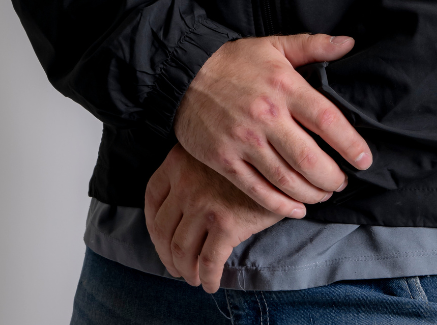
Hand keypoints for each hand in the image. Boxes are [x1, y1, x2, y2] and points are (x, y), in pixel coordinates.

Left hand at [145, 143, 285, 293]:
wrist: (284, 159)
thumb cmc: (249, 157)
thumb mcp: (212, 152)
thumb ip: (192, 171)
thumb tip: (177, 212)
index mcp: (178, 160)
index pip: (152, 198)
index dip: (152, 224)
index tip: (160, 239)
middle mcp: (186, 182)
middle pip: (162, 229)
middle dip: (167, 255)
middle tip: (176, 268)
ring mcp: (204, 203)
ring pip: (181, 250)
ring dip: (185, 270)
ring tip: (193, 278)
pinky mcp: (226, 224)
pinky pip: (209, 261)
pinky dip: (208, 278)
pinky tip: (211, 284)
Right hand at [174, 32, 371, 212]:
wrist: (185, 73)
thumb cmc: (235, 61)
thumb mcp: (274, 45)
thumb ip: (313, 45)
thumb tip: (349, 43)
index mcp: (284, 86)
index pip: (326, 119)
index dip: (350, 143)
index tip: (364, 159)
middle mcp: (266, 115)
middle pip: (309, 158)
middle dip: (333, 177)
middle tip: (343, 182)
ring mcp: (244, 141)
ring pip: (286, 179)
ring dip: (311, 194)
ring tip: (324, 194)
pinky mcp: (225, 160)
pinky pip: (258, 190)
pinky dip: (281, 206)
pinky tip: (297, 208)